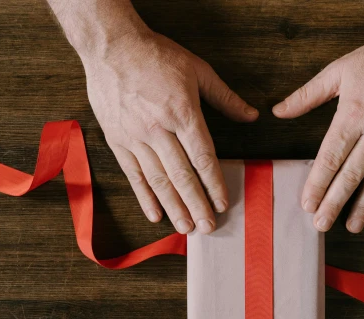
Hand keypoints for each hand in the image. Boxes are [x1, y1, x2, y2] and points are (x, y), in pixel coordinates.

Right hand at [83, 31, 257, 233]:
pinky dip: (144, 196)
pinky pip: (133, 174)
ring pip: (158, 179)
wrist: (111, 46)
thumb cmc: (157, 56)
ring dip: (173, 206)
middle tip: (208, 227)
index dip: (214, 184)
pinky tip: (155, 214)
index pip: (203, 157)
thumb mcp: (198, 70)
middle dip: (197, 204)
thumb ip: (225, 98)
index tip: (223, 204)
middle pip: (182, 175)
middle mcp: (158, 129)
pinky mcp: (117, 140)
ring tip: (186, 227)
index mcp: (182, 112)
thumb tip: (251, 116)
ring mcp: (135, 137)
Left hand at [273, 15, 363, 232]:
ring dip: (363, 207)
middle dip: (334, 203)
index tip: (307, 203)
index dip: (317, 184)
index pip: (331, 157)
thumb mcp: (337, 71)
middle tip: (320, 224)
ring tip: (350, 227)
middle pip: (351, 175)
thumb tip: (277, 111)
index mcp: (354, 114)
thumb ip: (306, 96)